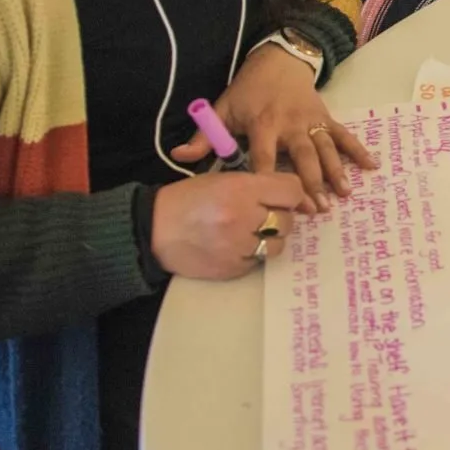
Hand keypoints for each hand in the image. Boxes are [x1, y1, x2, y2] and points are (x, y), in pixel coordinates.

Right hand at [151, 172, 308, 279]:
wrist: (153, 229)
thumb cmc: (190, 199)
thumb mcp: (224, 180)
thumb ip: (259, 185)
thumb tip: (296, 197)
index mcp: (242, 189)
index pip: (292, 191)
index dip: (291, 195)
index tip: (283, 199)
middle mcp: (244, 217)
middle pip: (287, 221)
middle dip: (279, 218)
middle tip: (262, 216)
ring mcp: (238, 246)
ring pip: (278, 245)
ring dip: (270, 239)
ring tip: (250, 233)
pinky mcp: (232, 269)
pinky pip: (258, 262)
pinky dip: (252, 255)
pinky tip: (235, 247)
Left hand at [170, 44, 374, 210]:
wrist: (279, 60)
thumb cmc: (248, 90)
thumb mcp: (222, 109)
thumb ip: (204, 136)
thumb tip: (178, 155)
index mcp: (263, 124)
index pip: (265, 156)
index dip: (269, 179)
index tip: (274, 201)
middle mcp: (290, 124)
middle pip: (302, 157)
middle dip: (310, 182)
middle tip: (317, 208)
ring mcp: (311, 121)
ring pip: (325, 149)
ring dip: (335, 172)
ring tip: (343, 195)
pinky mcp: (326, 118)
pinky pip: (344, 135)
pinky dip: (358, 150)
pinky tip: (371, 167)